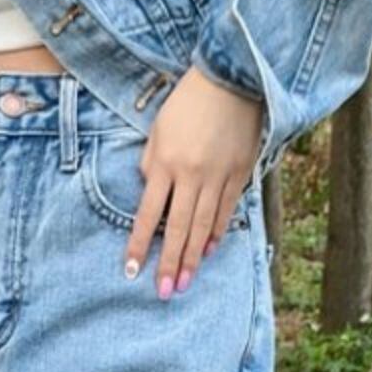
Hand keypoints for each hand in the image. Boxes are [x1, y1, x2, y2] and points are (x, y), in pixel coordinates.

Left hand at [125, 66, 263, 298]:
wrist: (231, 79)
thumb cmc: (187, 102)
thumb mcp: (157, 129)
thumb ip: (151, 163)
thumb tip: (150, 193)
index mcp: (164, 163)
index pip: (147, 214)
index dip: (138, 245)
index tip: (132, 271)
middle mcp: (190, 175)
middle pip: (177, 229)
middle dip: (170, 263)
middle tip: (165, 291)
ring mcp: (217, 177)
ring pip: (202, 226)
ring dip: (193, 258)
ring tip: (185, 282)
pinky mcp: (239, 174)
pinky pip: (226, 211)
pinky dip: (217, 233)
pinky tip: (209, 251)